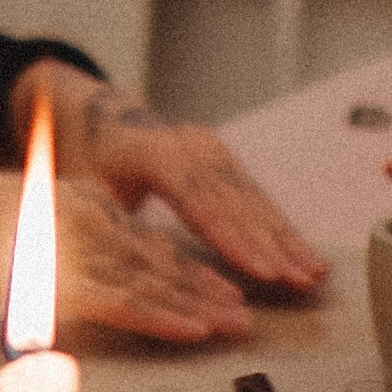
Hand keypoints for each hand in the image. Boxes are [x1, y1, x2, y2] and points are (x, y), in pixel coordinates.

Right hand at [0, 154, 259, 338]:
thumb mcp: (15, 231)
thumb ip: (48, 252)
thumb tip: (64, 281)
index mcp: (80, 203)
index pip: (146, 239)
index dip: (190, 266)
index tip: (225, 290)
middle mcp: (87, 216)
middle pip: (160, 258)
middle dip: (209, 287)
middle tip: (251, 314)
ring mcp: (73, 243)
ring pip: (151, 278)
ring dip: (199, 304)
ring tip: (238, 326)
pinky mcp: (54, 270)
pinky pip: (121, 299)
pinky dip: (162, 315)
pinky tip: (193, 329)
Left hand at [47, 73, 328, 299]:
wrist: (94, 110)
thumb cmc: (81, 154)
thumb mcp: (76, 186)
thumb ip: (91, 223)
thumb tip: (91, 264)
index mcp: (151, 150)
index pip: (196, 198)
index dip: (229, 237)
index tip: (257, 270)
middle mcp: (189, 145)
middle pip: (235, 199)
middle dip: (271, 243)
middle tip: (299, 280)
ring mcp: (211, 150)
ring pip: (254, 197)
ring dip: (287, 237)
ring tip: (315, 274)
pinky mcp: (223, 160)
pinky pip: (256, 196)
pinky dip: (282, 227)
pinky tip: (306, 256)